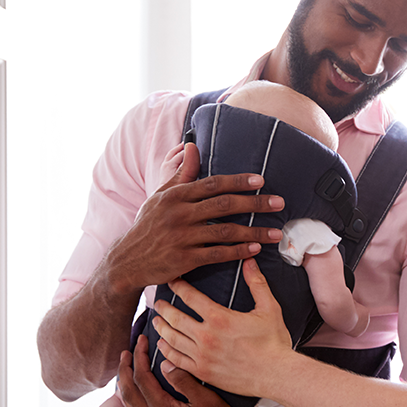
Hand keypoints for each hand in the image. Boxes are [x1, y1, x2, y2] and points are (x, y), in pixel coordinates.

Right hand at [104, 142, 285, 291]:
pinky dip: (238, 252)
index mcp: (176, 196)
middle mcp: (179, 214)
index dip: (238, 181)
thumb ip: (182, 174)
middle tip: (280, 203)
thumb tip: (192, 146)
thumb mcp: (161, 196)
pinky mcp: (184, 259)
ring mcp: (182, 237)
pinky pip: (217, 254)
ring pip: (225, 232)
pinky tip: (255, 250)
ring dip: (254, 232)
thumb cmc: (149, 224)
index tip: (262, 180)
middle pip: (224, 205)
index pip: (213, 184)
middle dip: (255, 204)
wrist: (127, 260)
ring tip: (276, 233)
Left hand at [117, 335, 256, 406]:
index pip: (142, 378)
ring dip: (125, 386)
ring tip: (127, 371)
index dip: (140, 357)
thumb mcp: (208, 401)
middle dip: (124, 369)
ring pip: (130, 406)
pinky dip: (133, 400)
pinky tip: (140, 397)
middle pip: (128, 392)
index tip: (142, 341)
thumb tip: (168, 363)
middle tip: (126, 353)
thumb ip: (185, 381)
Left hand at [152, 258, 294, 395]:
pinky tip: (162, 346)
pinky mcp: (202, 372)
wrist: (276, 374)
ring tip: (156, 321)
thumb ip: (256, 283)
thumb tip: (250, 261)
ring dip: (161, 328)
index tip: (172, 282)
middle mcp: (206, 336)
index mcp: (219, 318)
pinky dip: (166, 352)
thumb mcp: (269, 307)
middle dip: (164, 308)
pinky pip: (177, 361)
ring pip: (172, 339)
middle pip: (175, 318)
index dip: (178, 287)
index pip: (190, 297)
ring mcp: (202, 356)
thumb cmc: (274, 341)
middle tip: (157, 302)